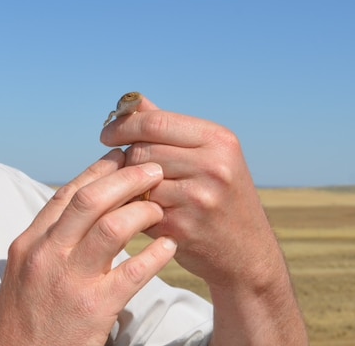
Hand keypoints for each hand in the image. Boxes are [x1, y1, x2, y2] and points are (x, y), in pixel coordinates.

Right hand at [0, 149, 177, 345]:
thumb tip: (78, 215)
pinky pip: (131, 273)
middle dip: (125, 179)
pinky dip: (154, 256)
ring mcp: (69, 280)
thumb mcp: (25, 272)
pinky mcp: (92, 308)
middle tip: (151, 168)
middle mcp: (47, 254)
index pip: (67, 195)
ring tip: (160, 206)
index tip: (119, 158)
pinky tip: (169, 247)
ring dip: (141, 211)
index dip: (96, 172)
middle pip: (89, 201)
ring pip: (110, 228)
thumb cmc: (24, 319)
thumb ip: (49, 242)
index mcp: (30, 242)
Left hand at [100, 95, 307, 343]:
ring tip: (138, 189)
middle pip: (142, 151)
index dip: (123, 126)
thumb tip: (131, 101)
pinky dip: (134, 209)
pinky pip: (139, 209)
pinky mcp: (183, 227)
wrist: (247, 253)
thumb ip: (168, 127)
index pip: (154, 122)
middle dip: (127, 158)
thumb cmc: (221, 195)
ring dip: (128, 185)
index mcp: (219, 140)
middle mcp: (214, 166)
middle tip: (126, 167)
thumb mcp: (209, 154)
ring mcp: (199, 198)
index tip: (107, 134)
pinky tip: (143, 211)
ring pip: (138, 181)